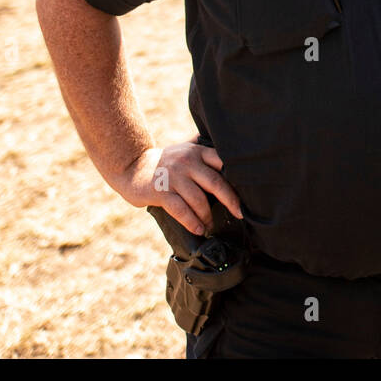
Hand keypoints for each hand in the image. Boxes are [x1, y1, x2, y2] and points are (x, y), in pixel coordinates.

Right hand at [114, 142, 241, 236]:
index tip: (248, 193)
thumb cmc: (166, 163)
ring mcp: (174, 176)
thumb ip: (205, 155)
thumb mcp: (186, 151)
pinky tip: (199, 229)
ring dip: (207, 216)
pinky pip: (181, 210)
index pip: (222, 162)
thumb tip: (233, 163)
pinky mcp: (161, 191)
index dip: (236, 178)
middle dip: (230, 201)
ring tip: (210, 225)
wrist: (133, 168)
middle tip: (239, 214)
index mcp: (197, 151)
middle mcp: (187, 161)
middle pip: (216, 183)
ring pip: (199, 200)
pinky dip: (192, 222)